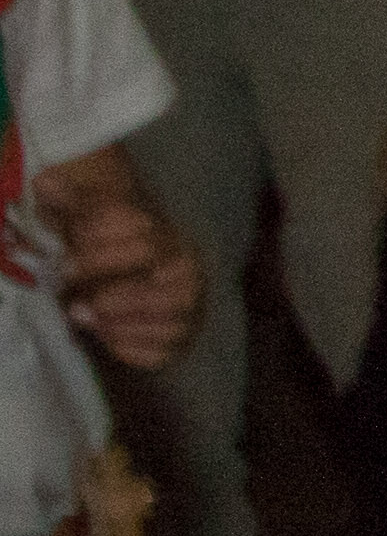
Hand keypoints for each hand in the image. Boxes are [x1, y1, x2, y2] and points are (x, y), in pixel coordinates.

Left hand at [44, 176, 200, 371]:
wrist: (138, 270)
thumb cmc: (108, 244)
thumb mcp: (89, 217)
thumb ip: (70, 201)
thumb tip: (47, 182)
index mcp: (169, 238)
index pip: (144, 244)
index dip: (102, 256)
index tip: (66, 265)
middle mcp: (188, 274)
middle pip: (160, 292)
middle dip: (114, 297)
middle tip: (73, 302)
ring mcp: (190, 311)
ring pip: (168, 325)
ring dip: (119, 325)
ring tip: (84, 318)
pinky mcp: (181, 343)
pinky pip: (163, 353)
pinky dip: (132, 349)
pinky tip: (106, 337)